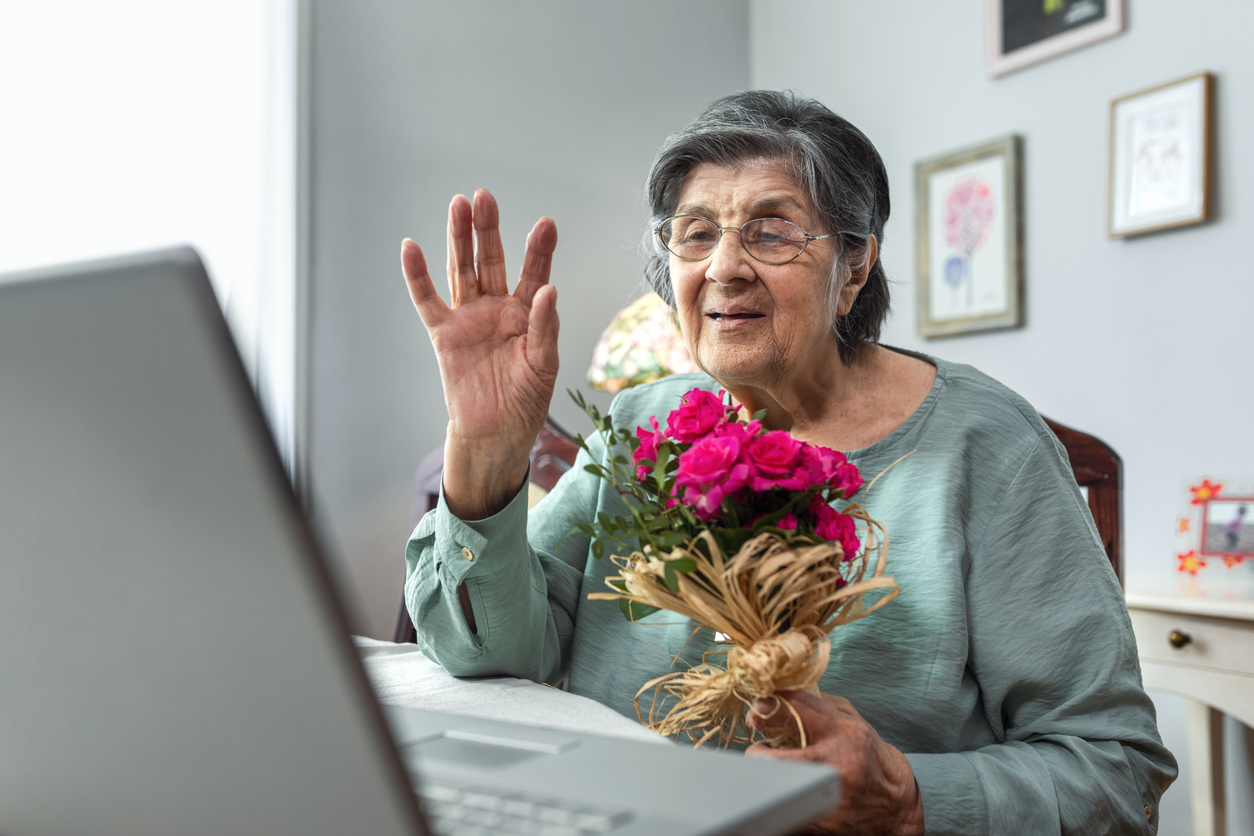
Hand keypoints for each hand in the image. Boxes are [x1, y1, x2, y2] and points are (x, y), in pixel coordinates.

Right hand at [402, 189, 558, 518]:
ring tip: (459, 205)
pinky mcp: (444, 335)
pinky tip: (411, 248)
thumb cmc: (526, 401)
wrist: (495, 434)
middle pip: (491, 260)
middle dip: (488, 230)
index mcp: (527, 313)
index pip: (534, 273)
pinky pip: (428, 301)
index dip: (539, 249)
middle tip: (485, 197)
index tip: (546, 224)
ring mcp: (469, 318)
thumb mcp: (544, 366)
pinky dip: (418, 276)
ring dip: (459, 239)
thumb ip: (544, 328)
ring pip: (462, 271)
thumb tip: (548, 290)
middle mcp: (497, 308)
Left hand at [745, 691, 923, 834]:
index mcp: (844, 732)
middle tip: (759, 752)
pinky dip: (782, 799)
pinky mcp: (822, 826)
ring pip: (778, 789)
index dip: (769, 706)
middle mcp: (836, 766)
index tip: (758, 712)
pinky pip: (787, 811)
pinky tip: (789, 793)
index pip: (797, 708)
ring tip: (774, 773)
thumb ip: (818, 704)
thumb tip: (778, 694)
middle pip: (777, 760)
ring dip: (769, 778)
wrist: (895, 804)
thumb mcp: (852, 721)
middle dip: (758, 756)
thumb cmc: (870, 756)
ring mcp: (829, 798)